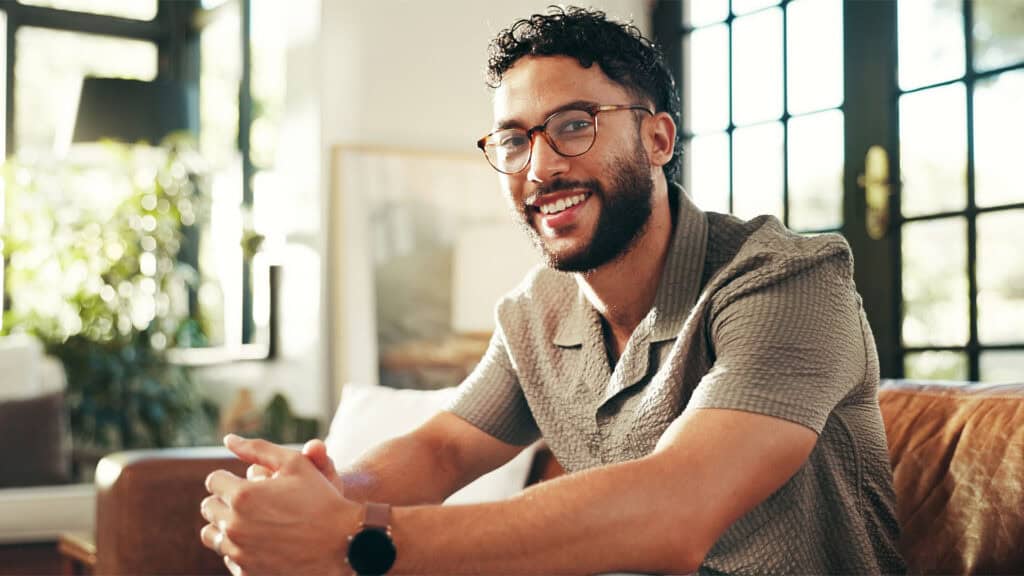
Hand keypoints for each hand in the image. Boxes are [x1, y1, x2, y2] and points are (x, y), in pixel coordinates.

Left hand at [201, 435, 358, 575]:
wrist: (343, 544)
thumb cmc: (322, 498)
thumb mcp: (295, 464)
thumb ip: (258, 449)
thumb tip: (228, 439)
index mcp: (242, 495)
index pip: (214, 481)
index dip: (230, 478)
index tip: (244, 482)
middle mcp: (234, 525)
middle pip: (209, 508)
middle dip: (225, 501)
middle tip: (249, 501)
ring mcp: (239, 553)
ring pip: (212, 535)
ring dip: (226, 525)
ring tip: (249, 521)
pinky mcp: (246, 573)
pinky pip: (228, 557)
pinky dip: (239, 548)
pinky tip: (261, 542)